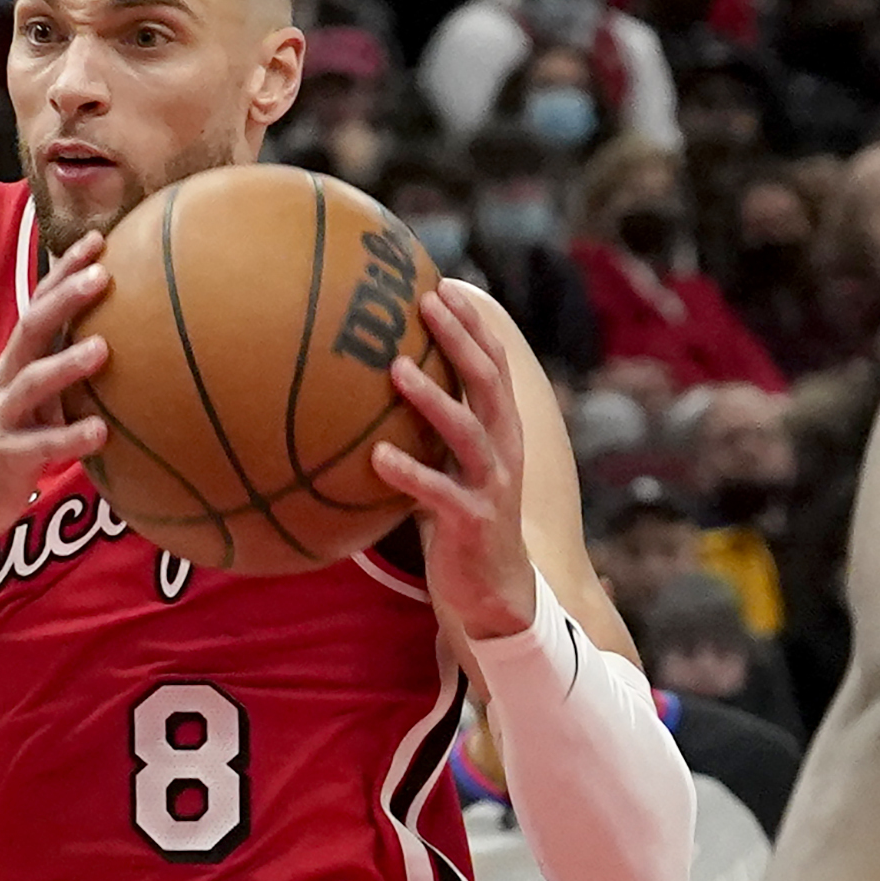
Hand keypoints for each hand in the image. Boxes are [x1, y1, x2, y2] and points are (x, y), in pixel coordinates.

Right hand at [0, 234, 108, 552]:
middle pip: (33, 328)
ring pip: (33, 383)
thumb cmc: (4, 449)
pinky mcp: (6, 459)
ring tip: (104, 348)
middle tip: (102, 274)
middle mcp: (6, 383)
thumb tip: (116, 349)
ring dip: (68, 364)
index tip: (99, 240)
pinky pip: (40, 446)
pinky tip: (102, 434)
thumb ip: (64, 378)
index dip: (64, 272)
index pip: (40, 306)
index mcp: (15, 365)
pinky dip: (70, 438)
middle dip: (66, 298)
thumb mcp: (32, 404)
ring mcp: (3, 419)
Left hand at [371, 284, 541, 643]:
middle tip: (424, 301)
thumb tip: (375, 389)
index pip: (493, 364)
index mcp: (501, 431)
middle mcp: (504, 450)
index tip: (441, 283)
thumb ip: (431, 430)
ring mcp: (492, 486)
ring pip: (467, 431)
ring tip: (395, 369)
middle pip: (486, 381)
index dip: (472, 323)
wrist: (495, 596)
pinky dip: (408, 474)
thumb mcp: (451, 467)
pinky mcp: (472, 523)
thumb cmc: (461, 523)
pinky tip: (376, 459)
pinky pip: (439, 493)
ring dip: (431, 397)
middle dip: (458, 337)